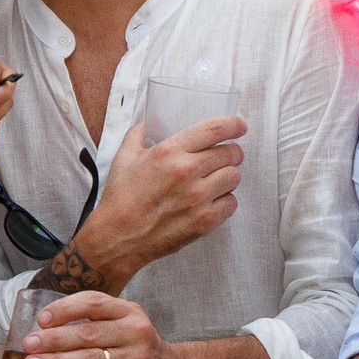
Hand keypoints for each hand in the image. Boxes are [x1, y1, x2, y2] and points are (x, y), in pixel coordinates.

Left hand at [19, 290, 189, 358]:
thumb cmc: (137, 348)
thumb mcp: (124, 323)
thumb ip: (93, 319)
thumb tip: (44, 326)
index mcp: (129, 311)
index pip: (93, 303)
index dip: (64, 309)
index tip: (41, 319)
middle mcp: (136, 332)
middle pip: (88, 334)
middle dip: (53, 340)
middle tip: (29, 345)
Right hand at [75, 115, 244, 287]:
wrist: (118, 236)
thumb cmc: (121, 197)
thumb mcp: (125, 156)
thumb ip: (139, 133)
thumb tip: (151, 121)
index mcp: (170, 151)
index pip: (215, 130)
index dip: (233, 125)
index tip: (239, 126)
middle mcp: (187, 171)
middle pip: (230, 153)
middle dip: (231, 152)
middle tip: (225, 157)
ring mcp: (199, 198)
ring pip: (234, 177)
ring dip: (228, 176)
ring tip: (215, 180)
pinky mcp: (205, 221)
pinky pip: (231, 203)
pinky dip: (225, 200)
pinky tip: (211, 201)